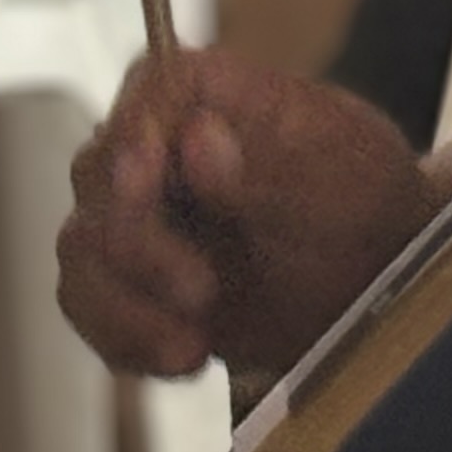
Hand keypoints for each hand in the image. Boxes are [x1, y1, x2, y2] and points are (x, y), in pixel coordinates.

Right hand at [60, 50, 441, 379]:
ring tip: (193, 350)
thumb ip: (270, 167)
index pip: (147, 91)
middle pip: (98, 177)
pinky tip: (186, 360)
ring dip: (128, 309)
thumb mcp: (344, 185)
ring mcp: (134, 209)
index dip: (134, 136)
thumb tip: (198, 136)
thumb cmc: (364, 206)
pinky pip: (89, 307)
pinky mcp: (125, 274)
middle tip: (203, 294)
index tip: (147, 177)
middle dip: (140, 245)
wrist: (369, 281)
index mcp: (216, 91)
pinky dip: (127, 341)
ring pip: (82, 250)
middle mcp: (159, 141)